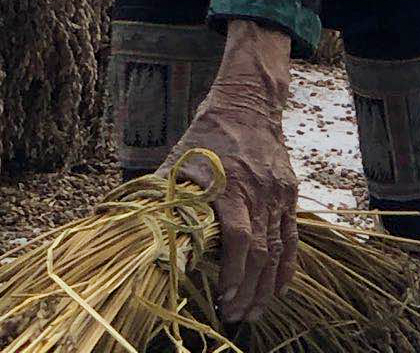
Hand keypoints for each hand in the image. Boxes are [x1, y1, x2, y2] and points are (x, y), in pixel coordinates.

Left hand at [158, 20, 296, 324]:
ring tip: (253, 312)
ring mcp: (277, 195)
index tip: (222, 298)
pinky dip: (287, 267)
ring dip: (266, 286)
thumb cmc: (207, 135)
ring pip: (278, 250)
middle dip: (248, 290)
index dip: (232, 273)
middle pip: (259, 252)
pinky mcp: (289, 194)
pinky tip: (278, 288)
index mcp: (228, 185)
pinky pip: (292, 237)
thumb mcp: (179, 158)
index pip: (237, 238)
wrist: (247, 104)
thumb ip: (162, 191)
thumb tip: (127, 216)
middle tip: (236, 316)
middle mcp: (257, 192)